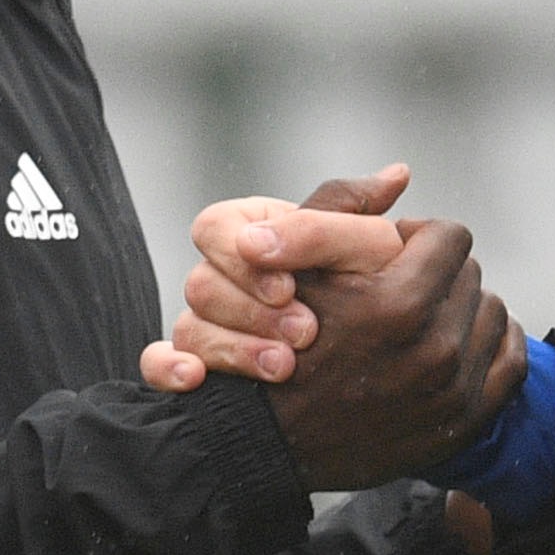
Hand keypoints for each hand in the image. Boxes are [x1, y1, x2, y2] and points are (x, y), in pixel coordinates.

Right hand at [138, 166, 404, 388]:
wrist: (375, 366)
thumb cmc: (369, 291)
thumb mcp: (370, 247)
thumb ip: (363, 213)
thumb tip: (397, 174)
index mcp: (250, 231)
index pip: (214, 227)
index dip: (242, 260)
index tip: (287, 287)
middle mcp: (223, 275)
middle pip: (200, 282)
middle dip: (251, 312)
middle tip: (305, 332)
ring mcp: (208, 322)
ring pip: (188, 327)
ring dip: (232, 348)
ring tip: (283, 367)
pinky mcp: (198, 364)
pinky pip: (158, 364)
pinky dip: (170, 369)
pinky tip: (197, 379)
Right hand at [162, 175, 516, 488]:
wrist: (268, 442)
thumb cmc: (273, 346)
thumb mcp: (292, 267)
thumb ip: (339, 210)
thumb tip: (401, 171)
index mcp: (397, 304)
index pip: (448, 236)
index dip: (416, 235)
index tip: (391, 251)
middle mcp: (433, 350)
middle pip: (470, 273)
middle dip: (437, 272)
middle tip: (400, 286)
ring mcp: (452, 390)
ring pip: (491, 312)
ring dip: (460, 307)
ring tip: (422, 316)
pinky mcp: (464, 420)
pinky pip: (510, 359)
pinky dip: (489, 344)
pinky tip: (457, 342)